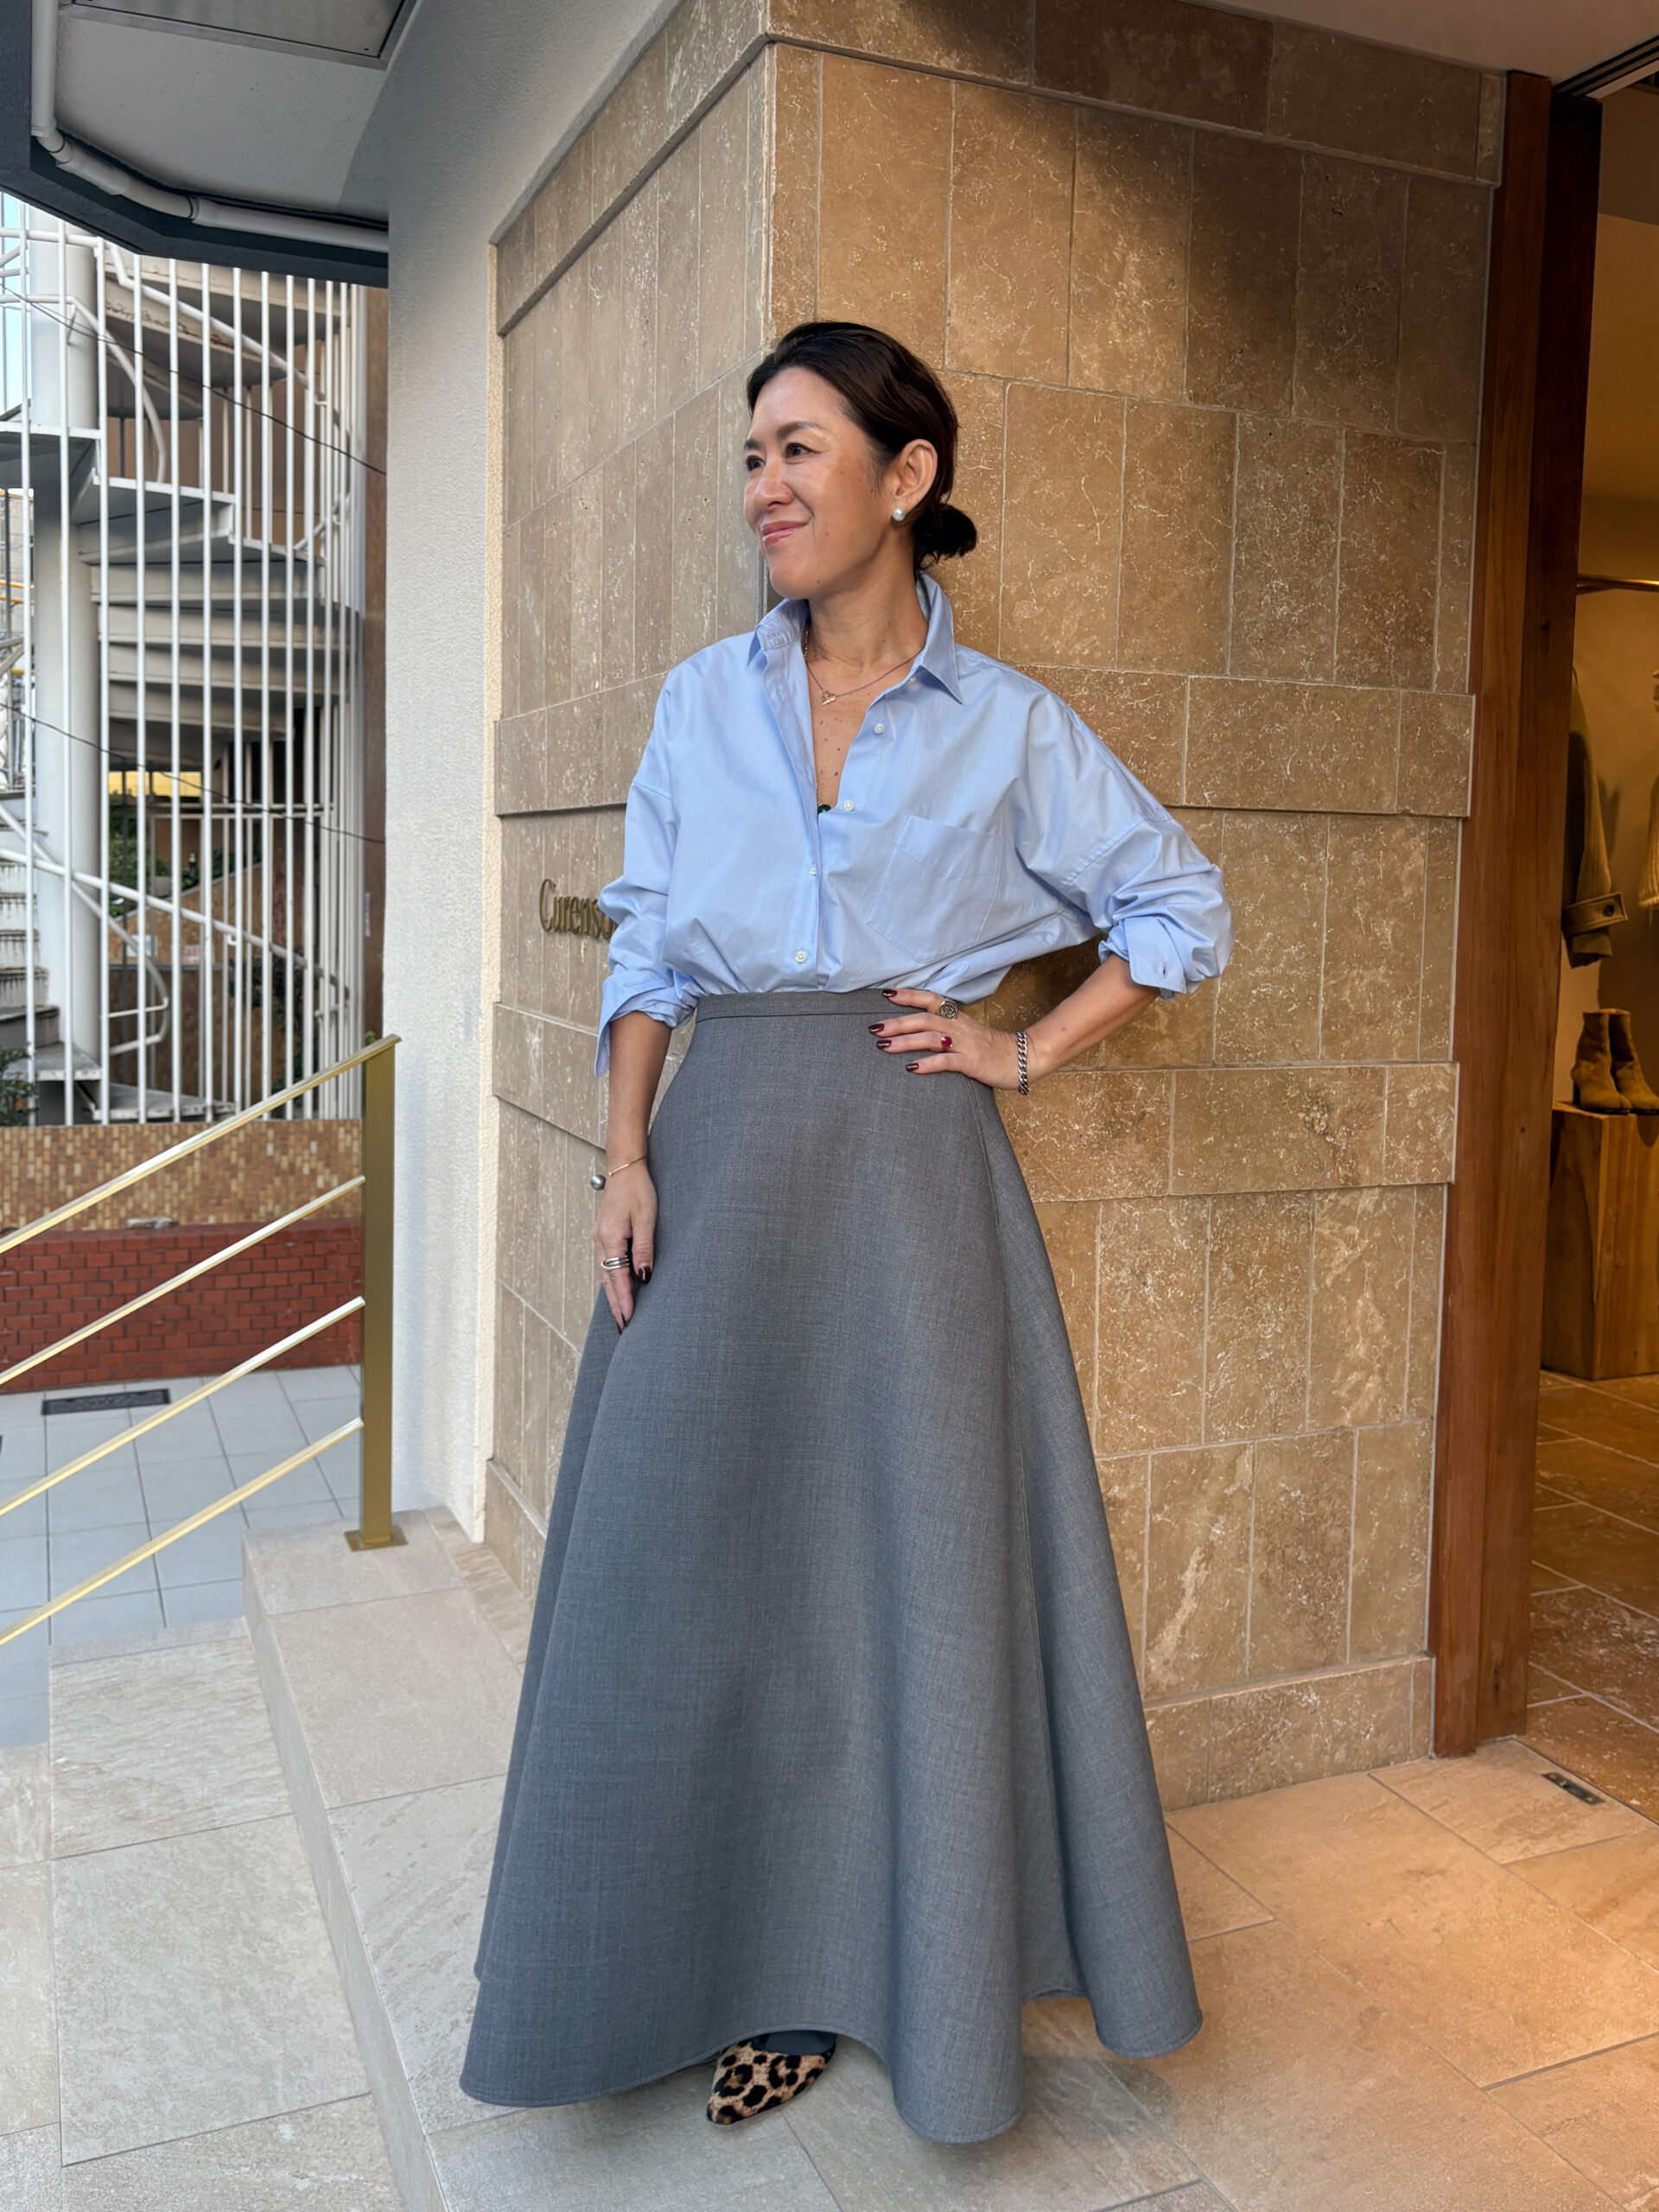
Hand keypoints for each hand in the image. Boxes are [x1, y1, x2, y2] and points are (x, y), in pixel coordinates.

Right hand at [593, 1161, 655, 1328]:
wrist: (625, 1170)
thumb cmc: (638, 1190)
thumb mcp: (646, 1218)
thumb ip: (644, 1248)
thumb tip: (643, 1277)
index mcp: (610, 1237)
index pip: (616, 1276)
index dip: (623, 1299)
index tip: (628, 1318)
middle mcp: (600, 1241)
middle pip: (607, 1280)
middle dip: (615, 1304)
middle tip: (623, 1327)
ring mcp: (599, 1238)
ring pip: (605, 1273)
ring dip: (613, 1295)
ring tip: (621, 1315)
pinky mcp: (604, 1235)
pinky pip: (606, 1263)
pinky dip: (612, 1280)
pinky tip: (617, 1289)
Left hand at [870, 988, 1022, 1090]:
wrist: (1023, 1058)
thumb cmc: (991, 1048)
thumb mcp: (967, 1032)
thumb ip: (946, 1029)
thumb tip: (918, 1030)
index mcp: (957, 1018)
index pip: (931, 1000)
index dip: (909, 996)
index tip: (887, 994)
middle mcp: (959, 1027)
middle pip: (924, 1019)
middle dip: (897, 1022)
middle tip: (874, 1028)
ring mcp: (965, 1044)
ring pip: (930, 1039)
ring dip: (905, 1041)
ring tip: (884, 1047)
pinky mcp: (971, 1062)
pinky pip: (946, 1061)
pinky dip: (928, 1064)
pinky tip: (911, 1068)